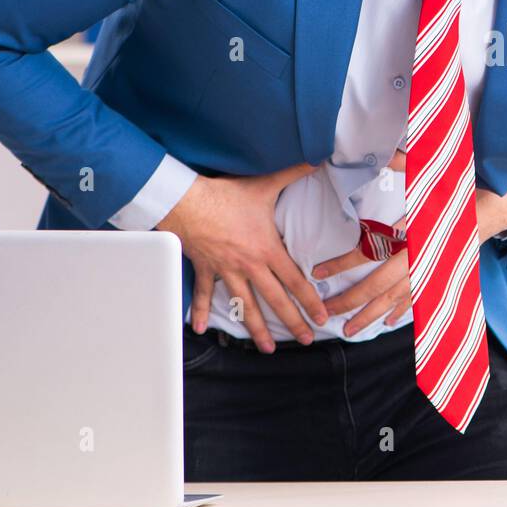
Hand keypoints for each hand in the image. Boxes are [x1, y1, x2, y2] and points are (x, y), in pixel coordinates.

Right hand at [156, 162, 326, 352]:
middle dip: (292, 322)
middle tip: (305, 340)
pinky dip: (202, 311)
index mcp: (267, 250)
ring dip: (256, 328)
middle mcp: (249, 266)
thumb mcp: (264, 184)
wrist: (185, 202)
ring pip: (245, 306)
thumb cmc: (225, 195)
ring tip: (266, 348)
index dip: (310, 300)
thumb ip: (295, 171)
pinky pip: (205, 294)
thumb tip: (320, 158)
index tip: (321, 317)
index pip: (295, 281)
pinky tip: (202, 329)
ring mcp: (226, 271)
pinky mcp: (206, 269)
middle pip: (275, 301)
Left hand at [311, 149, 506, 335]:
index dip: (342, 264)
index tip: (317, 272)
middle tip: (325, 314)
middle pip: (380, 286)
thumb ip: (404, 164)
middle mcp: (421, 257)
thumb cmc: (461, 190)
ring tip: (349, 331)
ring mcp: (431, 270)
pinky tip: (387, 322)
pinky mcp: (440, 275)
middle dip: (351, 302)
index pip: (369, 251)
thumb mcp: (433, 173)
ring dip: (371, 316)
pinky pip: (417, 298)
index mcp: (413, 233)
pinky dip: (401, 311)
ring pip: (396, 300)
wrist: (497, 208)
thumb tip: (380, 152)